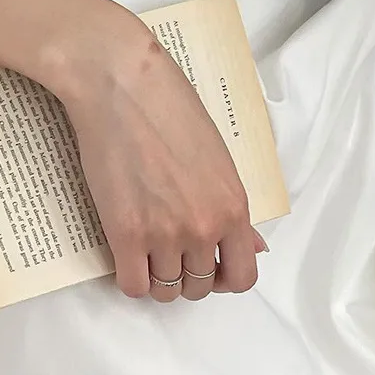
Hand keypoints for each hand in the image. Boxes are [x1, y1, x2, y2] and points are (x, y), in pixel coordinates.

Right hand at [51, 2, 264, 303]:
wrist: (121, 83)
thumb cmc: (171, 108)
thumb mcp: (219, 159)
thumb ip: (233, 210)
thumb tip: (253, 247)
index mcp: (233, 208)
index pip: (243, 277)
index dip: (225, 280)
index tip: (209, 267)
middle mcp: (204, 228)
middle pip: (200, 288)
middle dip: (187, 277)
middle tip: (171, 253)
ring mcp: (164, 234)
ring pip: (166, 291)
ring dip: (157, 279)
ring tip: (146, 253)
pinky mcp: (124, 234)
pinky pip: (133, 286)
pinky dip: (131, 279)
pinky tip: (127, 257)